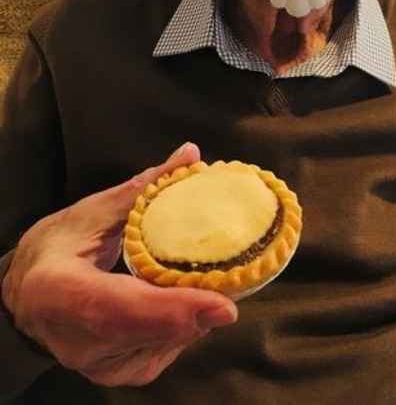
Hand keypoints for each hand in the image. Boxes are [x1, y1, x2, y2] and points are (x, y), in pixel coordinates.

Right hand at [1, 142, 237, 385]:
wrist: (26, 296)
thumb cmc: (56, 247)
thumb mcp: (93, 211)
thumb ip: (143, 187)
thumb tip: (191, 154)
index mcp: (58, 291)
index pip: (117, 309)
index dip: (171, 310)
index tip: (223, 304)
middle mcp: (74, 340)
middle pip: (148, 332)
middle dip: (198, 310)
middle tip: (237, 284)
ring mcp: (96, 364)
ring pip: (163, 345)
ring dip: (196, 316)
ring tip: (219, 282)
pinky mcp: (116, 372)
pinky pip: (163, 351)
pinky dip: (183, 325)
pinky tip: (190, 301)